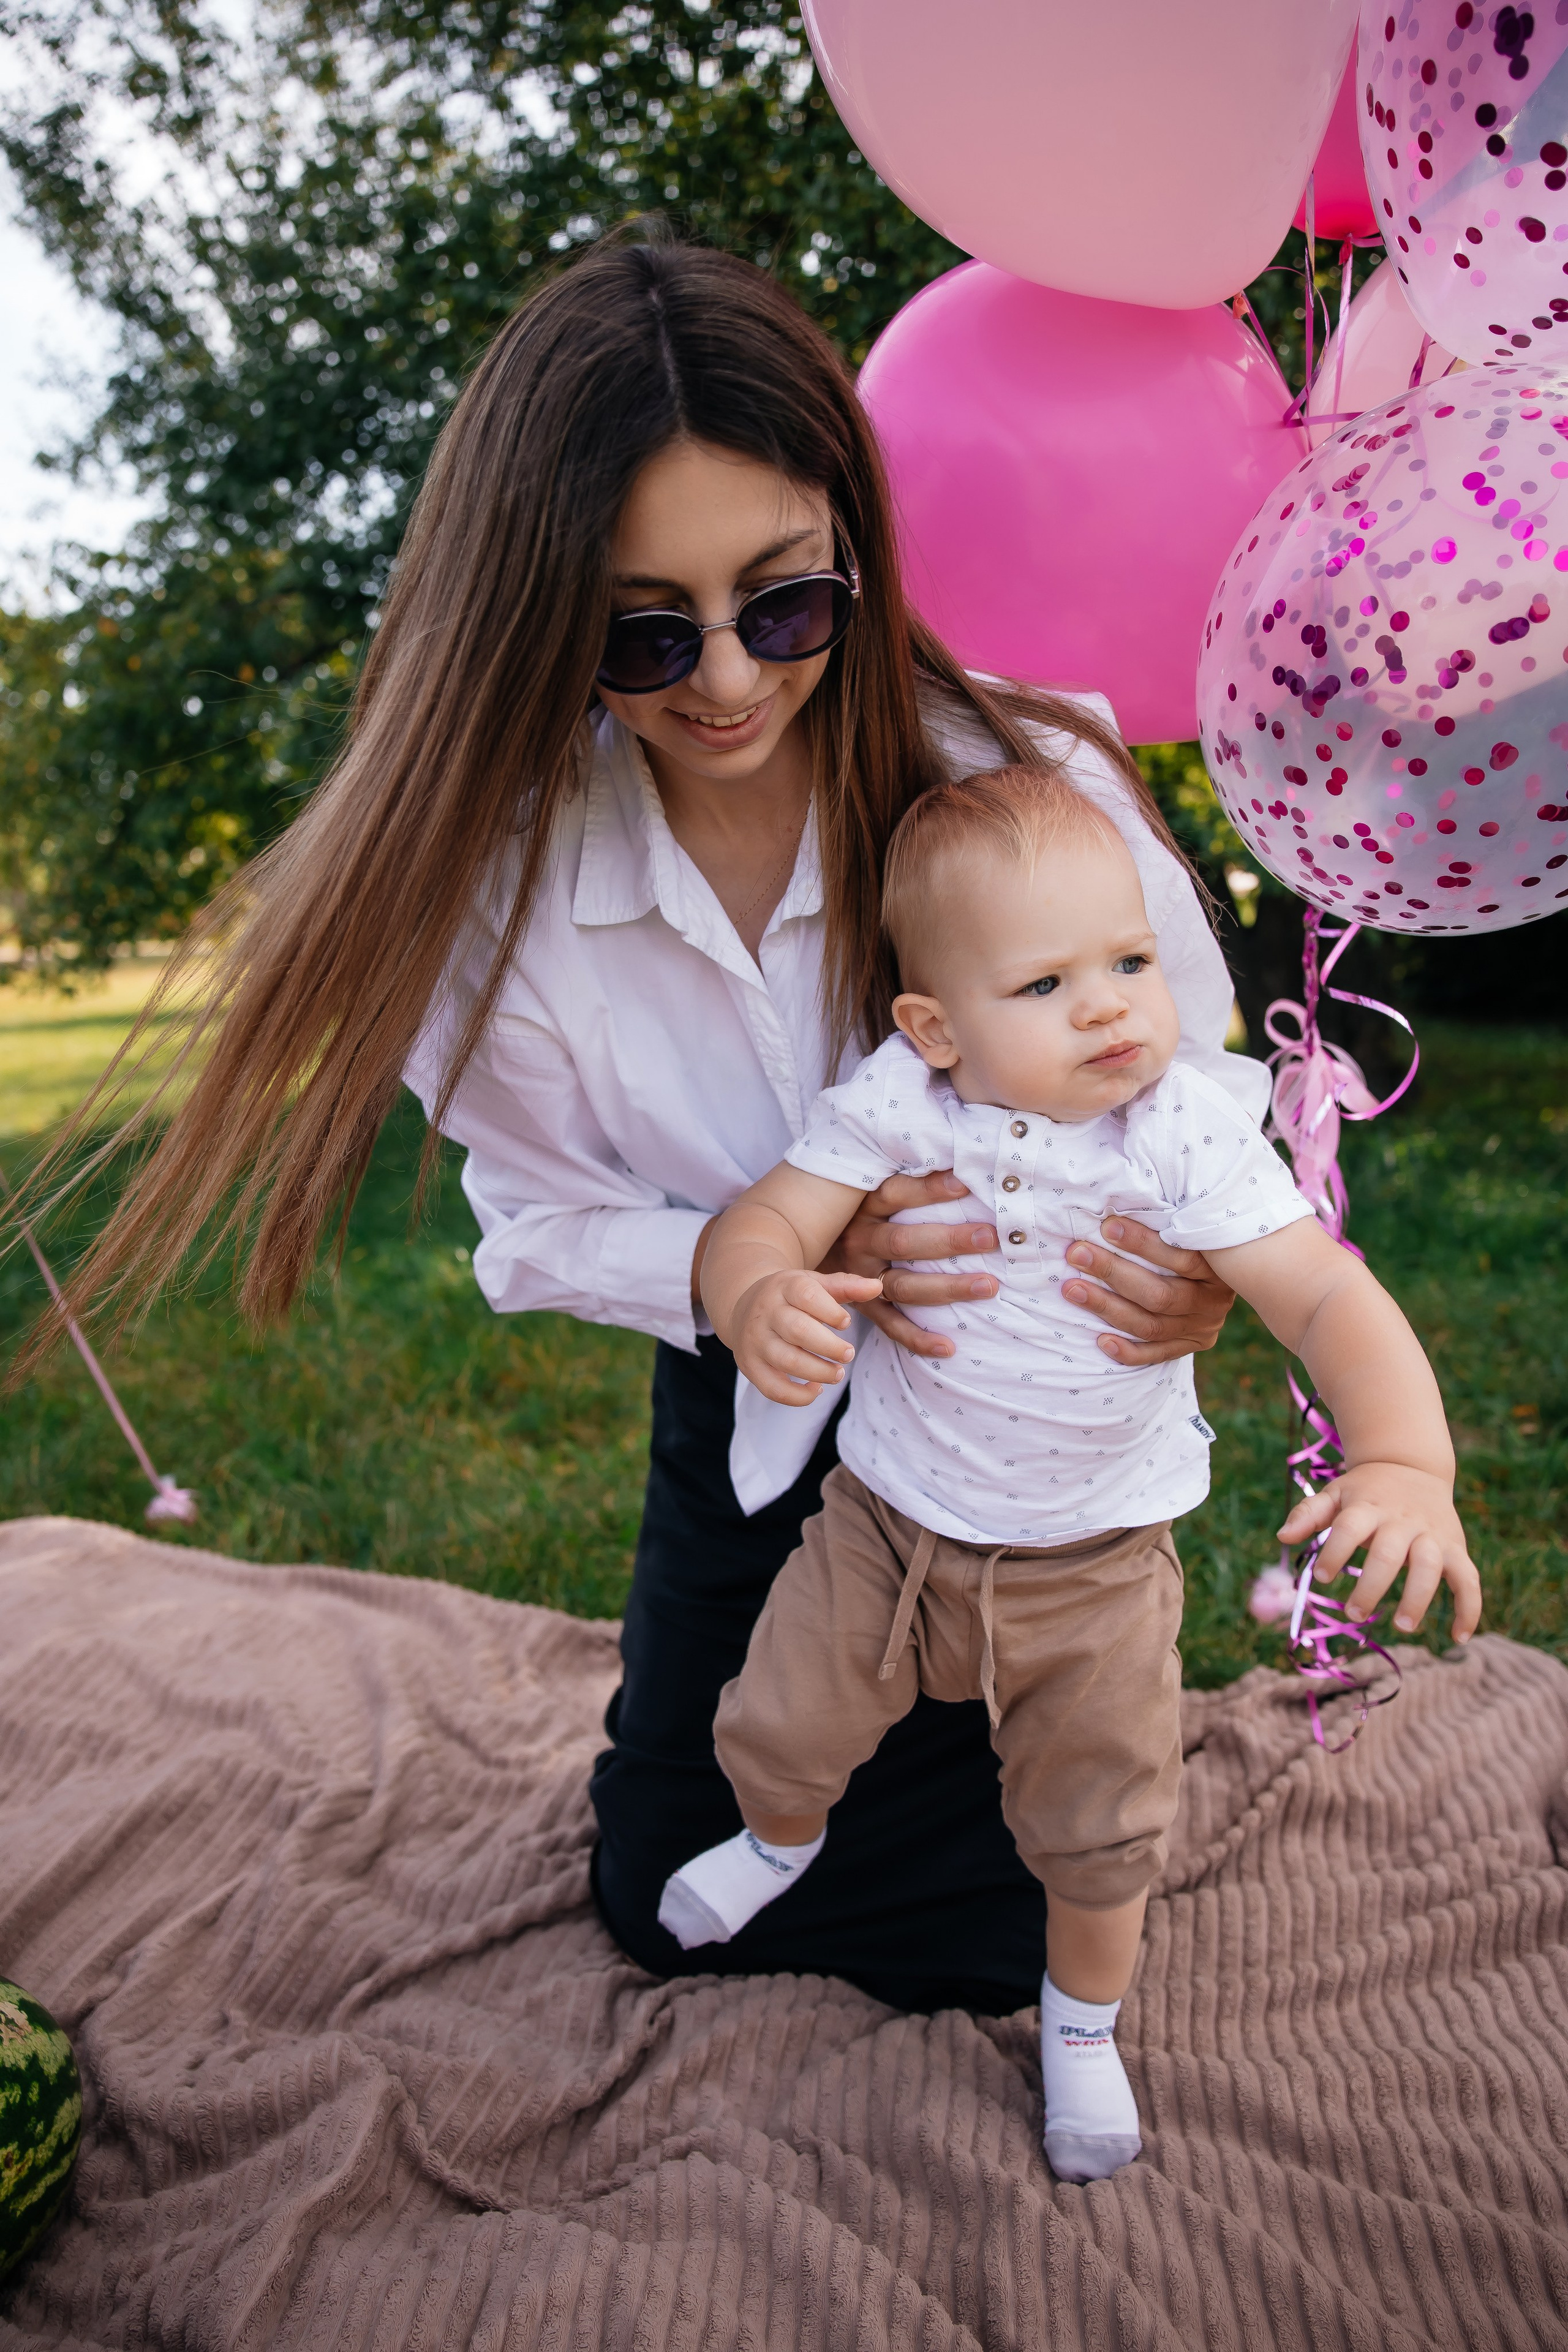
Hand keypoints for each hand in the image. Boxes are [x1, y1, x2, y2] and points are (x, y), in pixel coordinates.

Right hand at [731, 1268, 884, 1404]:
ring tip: (838, 1373)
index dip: (830, 1311)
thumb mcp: (814, 1284)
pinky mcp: (750, 1366)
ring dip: (818, 1371)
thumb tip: (877, 1287)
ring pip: (786, 1360)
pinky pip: (773, 1388)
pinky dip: (798, 1396)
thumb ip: (846, 1286)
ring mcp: (755, 1340)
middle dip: (829, 1346)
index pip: (806, 1295)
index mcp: (784, 1286)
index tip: (846, 1322)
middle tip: (849, 1354)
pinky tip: (816, 1388)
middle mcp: (766, 1312)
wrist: (743, 1306)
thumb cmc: (790, 1297)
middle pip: (797, 1330)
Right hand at [818, 1170, 999, 1360]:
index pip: (895, 1194)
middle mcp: (859, 1242)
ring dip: (947, 1287)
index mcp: (863, 1208)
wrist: (802, 1256)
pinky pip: (891, 1326)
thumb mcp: (865, 1191)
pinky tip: (949, 1346)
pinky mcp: (862, 1307)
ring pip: (904, 1286)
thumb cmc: (852, 1215)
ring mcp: (859, 1279)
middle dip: (949, 1241)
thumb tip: (958, 1162)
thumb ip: (905, 1179)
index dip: (929, 1189)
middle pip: (904, 1242)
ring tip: (989, 1286)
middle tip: (990, 1237)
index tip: (965, 1183)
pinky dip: (918, 1339)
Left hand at [1061, 1217, 1234, 1365]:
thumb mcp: (1193, 1229)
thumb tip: (1118, 1200)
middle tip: (1076, 1254)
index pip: (1179, 1258)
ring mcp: (1202, 1328)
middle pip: (1159, 1295)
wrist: (1241, 1277)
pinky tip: (1100, 1340)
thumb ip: (1170, 1220)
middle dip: (1112, 1272)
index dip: (1141, 1243)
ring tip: (1072, 1289)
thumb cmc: (1196, 1241)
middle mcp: (1212, 1301)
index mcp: (1216, 1268)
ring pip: (1150, 1325)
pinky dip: (1128, 1350)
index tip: (1107, 1226)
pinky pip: (1155, 1355)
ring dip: (1107, 1307)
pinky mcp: (1190, 1346)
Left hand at [1279, 1463, 1480, 1640]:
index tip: (1323, 1579)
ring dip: (1417, 1598)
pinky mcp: (1456, 1548)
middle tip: (1353, 1613)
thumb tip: (1282, 1537)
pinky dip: (1469, 1608)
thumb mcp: (1335, 1493)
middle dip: (1371, 1586)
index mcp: (1368, 1506)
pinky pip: (1468, 1580)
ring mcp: (1433, 1535)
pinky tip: (1458, 1638)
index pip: (1348, 1529)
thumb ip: (1308, 1513)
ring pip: (1430, 1567)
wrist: (1411, 1465)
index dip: (1335, 1553)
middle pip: (1388, 1554)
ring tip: (1402, 1625)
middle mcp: (1402, 1521)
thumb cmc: (1365, 1490)